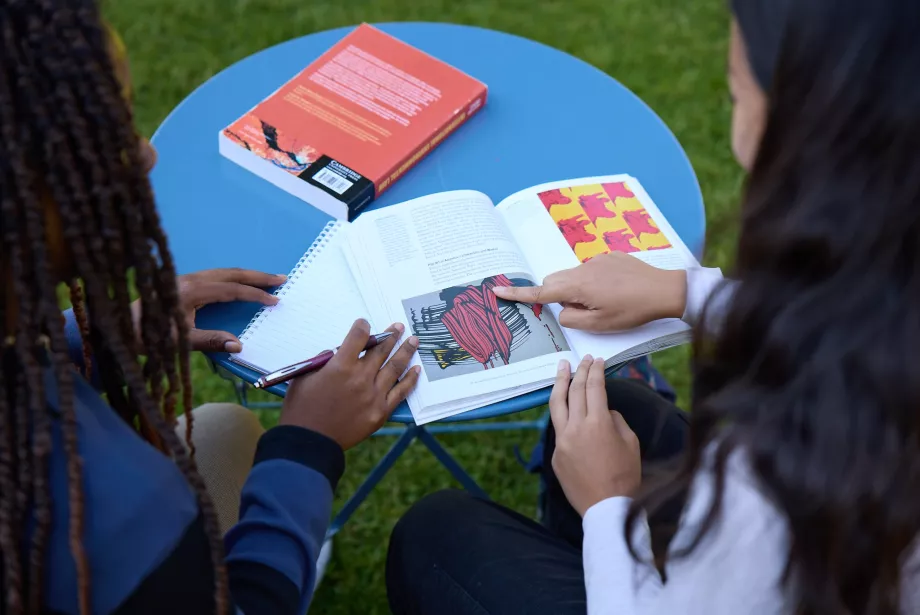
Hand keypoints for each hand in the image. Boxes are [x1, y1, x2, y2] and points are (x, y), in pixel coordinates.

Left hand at [132, 268, 285, 352]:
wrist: (116, 328)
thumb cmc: (146, 336)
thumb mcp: (178, 341)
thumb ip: (208, 341)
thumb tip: (238, 345)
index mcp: (191, 291)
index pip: (232, 289)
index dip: (255, 295)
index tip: (274, 301)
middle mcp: (190, 279)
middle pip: (231, 273)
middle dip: (258, 276)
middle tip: (282, 279)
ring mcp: (184, 279)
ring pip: (223, 272)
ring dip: (246, 275)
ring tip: (267, 279)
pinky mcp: (180, 283)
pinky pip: (215, 276)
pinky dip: (233, 278)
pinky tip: (240, 283)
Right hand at [279, 319, 420, 449]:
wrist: (310, 442)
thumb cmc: (301, 408)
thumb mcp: (305, 377)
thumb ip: (323, 362)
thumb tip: (338, 353)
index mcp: (340, 366)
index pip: (358, 336)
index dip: (363, 326)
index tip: (365, 324)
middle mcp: (361, 377)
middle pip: (381, 350)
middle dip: (391, 335)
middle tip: (399, 327)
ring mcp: (374, 395)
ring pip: (395, 367)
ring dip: (406, 351)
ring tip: (414, 341)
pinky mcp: (381, 411)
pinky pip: (401, 392)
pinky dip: (410, 379)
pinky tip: (416, 370)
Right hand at [492, 252, 686, 331]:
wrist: (663, 290)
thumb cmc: (631, 311)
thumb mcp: (599, 325)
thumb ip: (572, 319)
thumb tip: (564, 310)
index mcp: (576, 287)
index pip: (540, 292)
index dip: (518, 294)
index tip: (497, 290)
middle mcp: (582, 268)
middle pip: (554, 280)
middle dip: (555, 294)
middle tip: (578, 311)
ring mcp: (596, 260)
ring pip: (573, 274)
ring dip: (576, 289)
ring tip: (602, 302)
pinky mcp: (610, 256)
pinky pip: (590, 268)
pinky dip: (593, 281)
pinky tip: (615, 291)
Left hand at [550, 356, 640, 515]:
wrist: (607, 508)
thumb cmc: (626, 476)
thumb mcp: (631, 443)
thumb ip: (616, 421)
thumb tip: (604, 412)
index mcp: (598, 423)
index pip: (595, 387)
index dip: (596, 371)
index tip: (597, 361)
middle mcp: (576, 427)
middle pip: (575, 390)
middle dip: (580, 371)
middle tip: (584, 360)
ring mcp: (562, 440)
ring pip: (557, 404)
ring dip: (560, 382)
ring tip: (561, 368)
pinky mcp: (556, 454)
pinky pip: (559, 429)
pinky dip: (563, 415)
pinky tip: (566, 407)